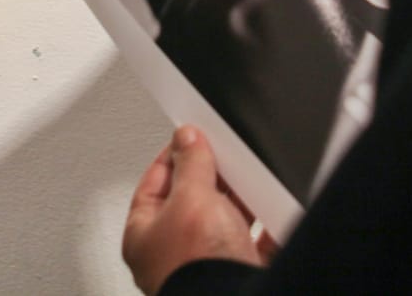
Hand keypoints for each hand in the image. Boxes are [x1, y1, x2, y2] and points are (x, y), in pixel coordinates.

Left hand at [123, 126, 273, 294]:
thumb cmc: (196, 266)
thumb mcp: (191, 196)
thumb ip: (190, 162)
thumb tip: (186, 137)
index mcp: (143, 236)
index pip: (153, 182)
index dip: (174, 154)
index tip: (192, 136)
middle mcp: (170, 255)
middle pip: (190, 200)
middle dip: (210, 178)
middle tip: (224, 159)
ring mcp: (204, 266)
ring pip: (223, 220)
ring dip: (237, 201)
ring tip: (249, 184)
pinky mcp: (236, 274)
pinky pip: (251, 241)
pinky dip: (262, 227)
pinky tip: (268, 214)